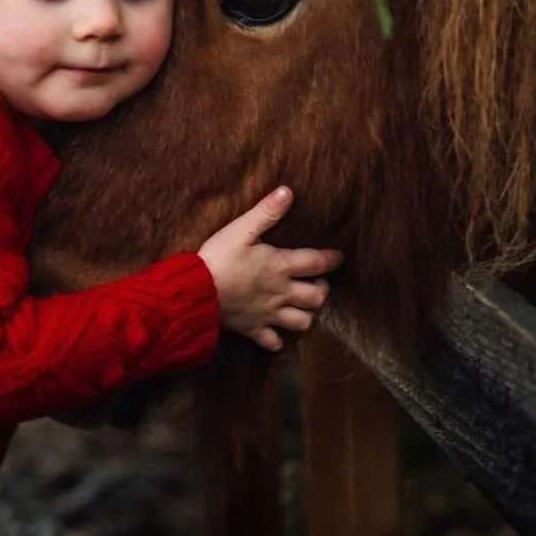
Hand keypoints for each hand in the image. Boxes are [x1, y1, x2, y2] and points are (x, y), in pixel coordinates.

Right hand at [197, 186, 342, 353]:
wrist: (196, 292)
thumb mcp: (241, 230)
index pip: (316, 263)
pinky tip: (278, 339)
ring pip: (301, 322)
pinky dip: (278, 343)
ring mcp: (268, 314)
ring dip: (306, 316)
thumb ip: (266, 212)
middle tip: (318, 283)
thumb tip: (288, 191)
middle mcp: (281, 293)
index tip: (339, 256)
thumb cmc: (219, 258)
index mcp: (280, 267)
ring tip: (303, 307)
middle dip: (322, 290)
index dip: (331, 259)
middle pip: (316, 298)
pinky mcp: (253, 329)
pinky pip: (272, 343)